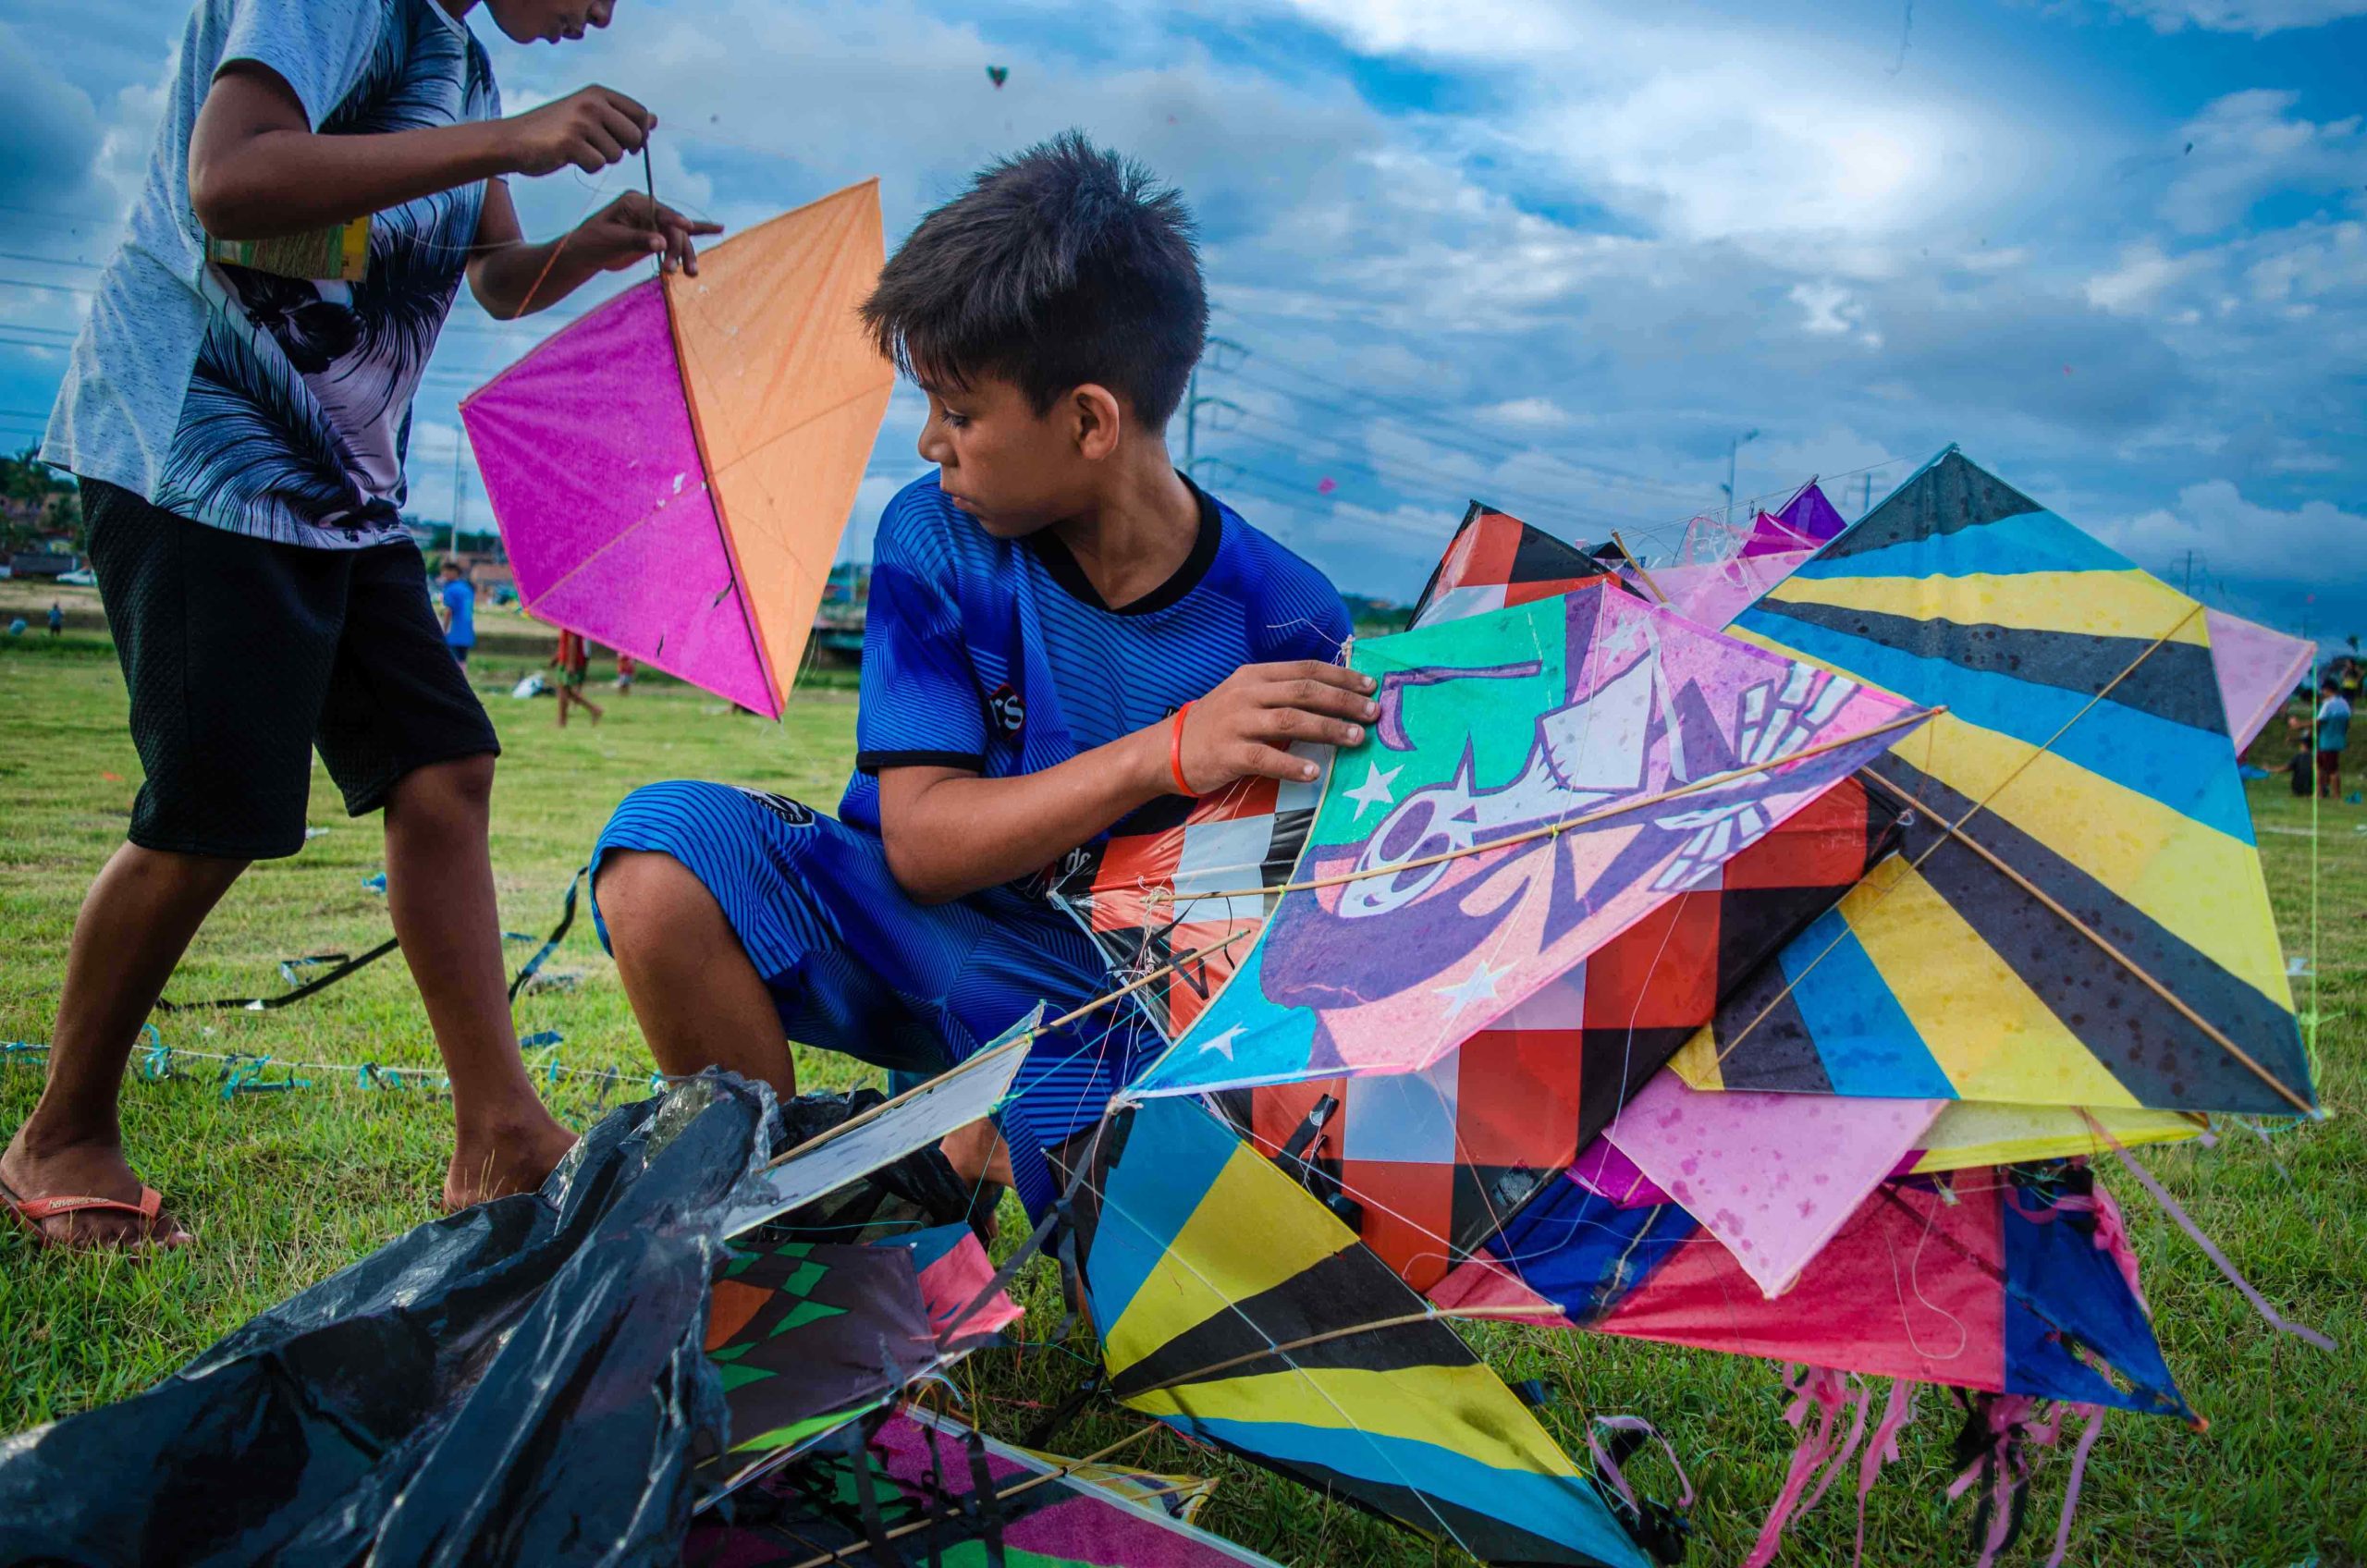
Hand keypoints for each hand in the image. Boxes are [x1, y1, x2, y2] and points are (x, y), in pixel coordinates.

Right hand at [495, 86, 653, 175]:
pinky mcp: (570, 142)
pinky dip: (587, 167)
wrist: (514, 139)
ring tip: (579, 149)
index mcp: (598, 93)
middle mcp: (592, 103)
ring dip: (601, 159)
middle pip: (634, 137)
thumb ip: (620, 118)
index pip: (640, 114)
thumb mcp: (589, 116)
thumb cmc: (555, 130)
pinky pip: (597, 165)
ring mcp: (581, 121)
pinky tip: (570, 157)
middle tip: (597, 148)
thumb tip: (654, 120)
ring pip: (616, 155)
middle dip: (622, 150)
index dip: (639, 134)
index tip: (626, 143)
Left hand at [570, 192, 722, 274]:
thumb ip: (637, 239)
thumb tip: (661, 243)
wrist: (585, 253)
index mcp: (635, 202)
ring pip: (678, 237)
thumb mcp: (611, 240)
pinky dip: (699, 232)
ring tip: (689, 274)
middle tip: (674, 270)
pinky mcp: (657, 235)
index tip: (687, 228)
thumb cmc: (592, 242)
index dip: (674, 220)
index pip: (660, 211)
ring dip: (684, 255)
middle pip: (673, 227)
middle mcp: (648, 209)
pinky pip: (679, 234)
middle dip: (677, 248)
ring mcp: (654, 222)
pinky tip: (719, 229)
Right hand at [1169, 660, 1378, 793]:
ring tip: (1356, 739)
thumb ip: (1281, 694)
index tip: (1370, 686)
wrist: (1168, 749)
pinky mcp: (1229, 753)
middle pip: (1304, 692)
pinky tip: (1314, 772)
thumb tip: (1333, 698)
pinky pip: (1266, 758)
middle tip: (1373, 713)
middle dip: (1343, 701)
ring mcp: (1237, 723)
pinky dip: (1292, 765)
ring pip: (1291, 721)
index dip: (1341, 675)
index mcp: (1255, 675)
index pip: (1306, 669)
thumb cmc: (1217, 724)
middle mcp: (1247, 694)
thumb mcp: (1246, 697)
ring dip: (1328, 729)